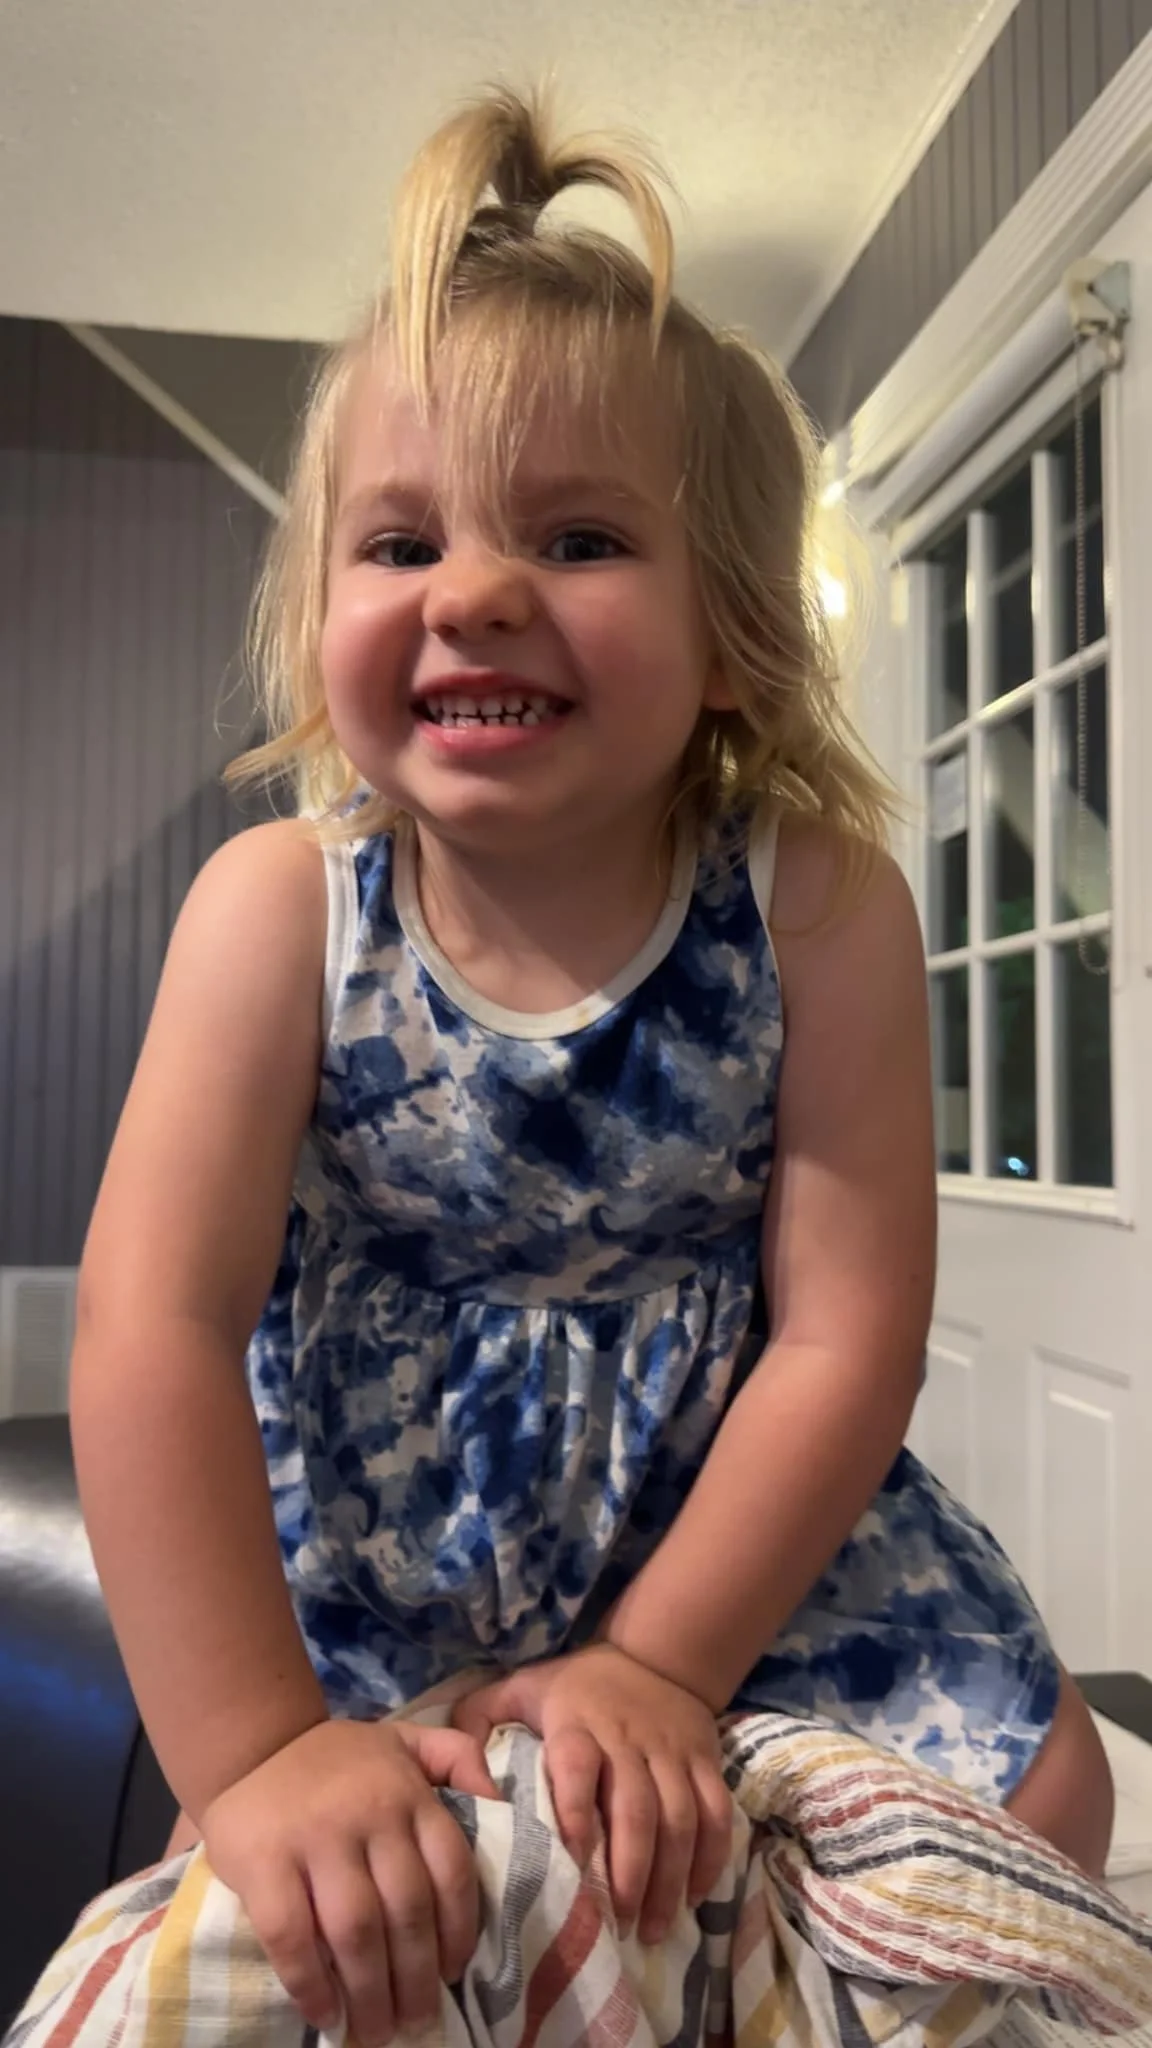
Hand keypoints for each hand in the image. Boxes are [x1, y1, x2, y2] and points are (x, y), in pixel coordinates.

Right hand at [201, 1716, 497, 2046]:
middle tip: (416, 2022)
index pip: (451, 1871)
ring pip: (357, 1931)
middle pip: (407, 1912)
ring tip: (376, 2031)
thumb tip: (499, 1798)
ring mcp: (317, 1837)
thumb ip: (456, 1758)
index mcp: (408, 1793)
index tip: (452, 1974)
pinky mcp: (264, 1861)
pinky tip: (325, 2013)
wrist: (252, 1744)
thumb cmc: (338, 1759)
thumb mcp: (406, 1741)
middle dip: (416, 1979)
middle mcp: (371, 1813)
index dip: (459, 1930)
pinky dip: (310, 1983)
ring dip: (371, 1993)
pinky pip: (292, 1935)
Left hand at [454, 1645, 731, 1942]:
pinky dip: (711, 1858)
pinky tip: (693, 1897)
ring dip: (668, 1878)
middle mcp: (628, 1738)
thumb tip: (452, 1772)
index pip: (576, 1767)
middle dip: (628, 1871)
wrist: (656, 1654)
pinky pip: (717, 1813)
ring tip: (650, 1927)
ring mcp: (672, 1751)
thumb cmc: (577, 1686)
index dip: (573, 1813)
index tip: (569, 1864)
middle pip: (636, 1807)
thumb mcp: (522, 1687)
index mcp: (578, 1722)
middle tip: (616, 1921)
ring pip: (680, 1818)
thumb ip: (479, 1719)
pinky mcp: (705, 1760)